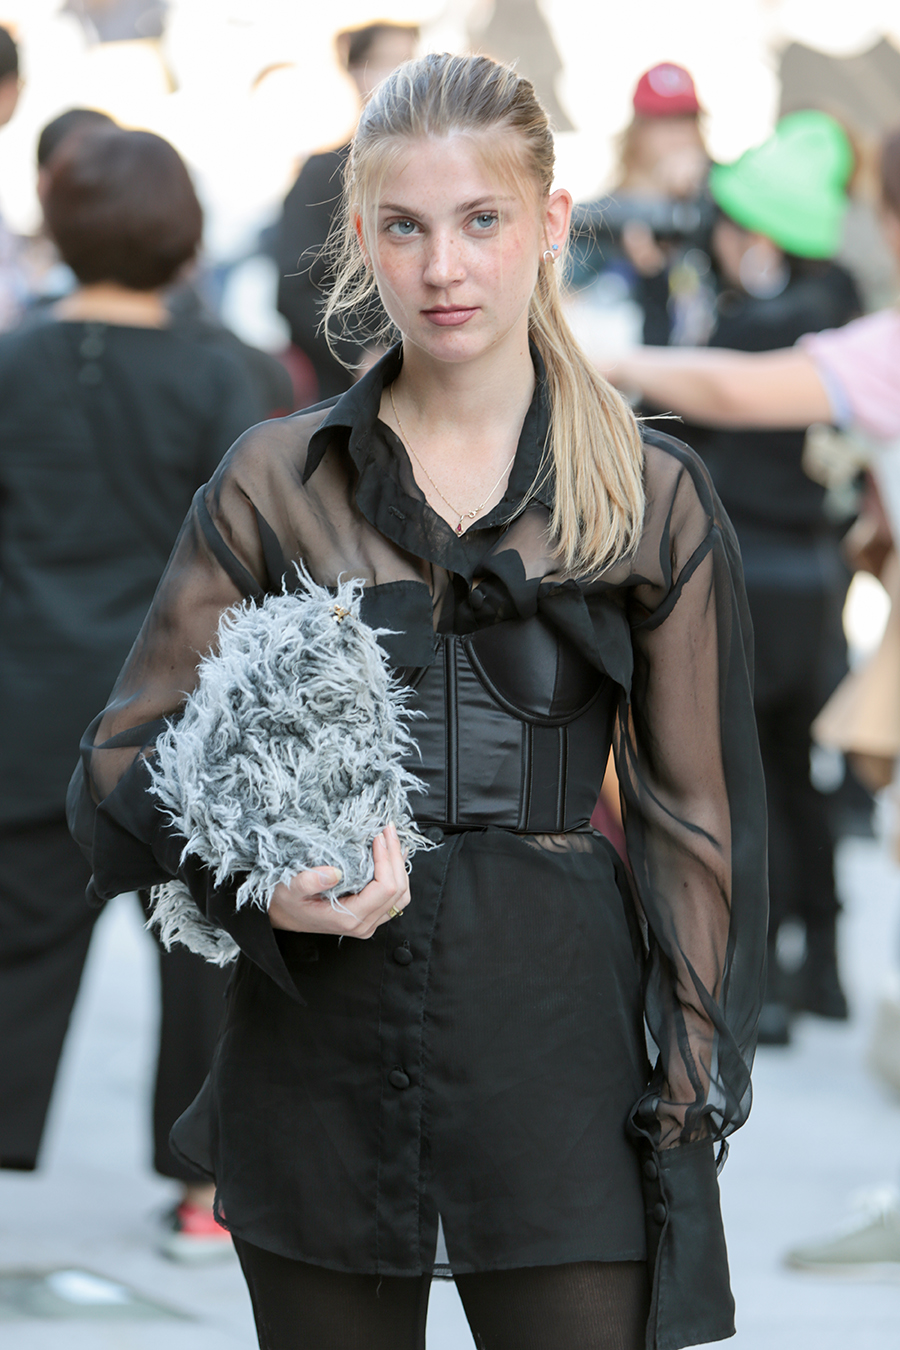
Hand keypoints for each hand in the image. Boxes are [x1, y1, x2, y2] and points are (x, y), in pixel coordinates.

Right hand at [268, 824, 409, 937]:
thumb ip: (308, 882)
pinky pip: (394, 899)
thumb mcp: (290, 889)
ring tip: (392, 841)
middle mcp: (363, 924)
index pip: (385, 889)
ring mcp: (369, 922)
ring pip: (401, 897)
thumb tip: (334, 872)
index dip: (386, 860)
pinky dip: (397, 876)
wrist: (282, 916)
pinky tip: (391, 856)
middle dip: (396, 857)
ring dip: (400, 866)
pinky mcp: (369, 916)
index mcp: (349, 918)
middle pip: (399, 891)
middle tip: (388, 831)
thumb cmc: (286, 903)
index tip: (377, 838)